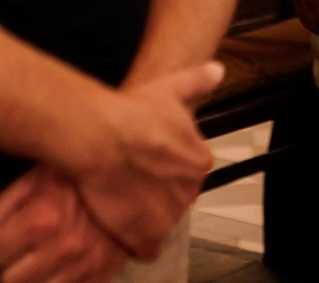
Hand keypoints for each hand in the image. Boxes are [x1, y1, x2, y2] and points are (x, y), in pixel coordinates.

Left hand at [0, 167, 126, 282]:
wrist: (125, 172)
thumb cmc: (73, 174)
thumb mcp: (29, 181)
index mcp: (41, 221)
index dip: (2, 239)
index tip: (17, 225)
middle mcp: (65, 247)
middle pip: (11, 280)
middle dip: (17, 261)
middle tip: (33, 238)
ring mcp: (86, 264)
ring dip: (38, 274)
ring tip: (49, 249)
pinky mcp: (103, 275)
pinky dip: (61, 280)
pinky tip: (66, 261)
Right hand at [69, 62, 220, 256]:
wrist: (101, 136)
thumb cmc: (131, 113)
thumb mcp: (172, 88)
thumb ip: (197, 81)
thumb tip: (217, 71)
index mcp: (199, 161)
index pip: (188, 171)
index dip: (165, 167)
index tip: (149, 162)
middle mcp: (189, 190)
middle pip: (175, 196)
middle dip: (157, 191)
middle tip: (133, 180)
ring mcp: (168, 214)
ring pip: (161, 219)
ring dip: (145, 213)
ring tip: (122, 199)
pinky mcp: (144, 234)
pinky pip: (147, 246)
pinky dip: (136, 241)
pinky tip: (122, 226)